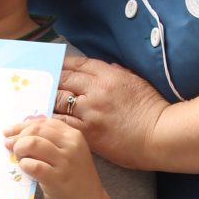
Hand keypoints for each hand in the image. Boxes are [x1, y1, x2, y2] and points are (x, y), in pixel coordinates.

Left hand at [10, 116, 103, 198]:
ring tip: (19, 158)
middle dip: (18, 137)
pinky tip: (25, 169)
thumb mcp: (67, 154)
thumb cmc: (72, 179)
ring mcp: (65, 162)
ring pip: (33, 144)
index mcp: (73, 135)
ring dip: (19, 149)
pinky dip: (25, 165)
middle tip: (10, 146)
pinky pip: (33, 166)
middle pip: (36, 130)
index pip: (44, 122)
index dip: (23, 125)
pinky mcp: (57, 179)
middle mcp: (71, 145)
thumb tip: (18, 133)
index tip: (9, 132)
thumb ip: (50, 142)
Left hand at [51, 56, 170, 169]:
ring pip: (58, 99)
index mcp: (109, 74)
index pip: (78, 63)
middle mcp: (96, 89)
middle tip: (40, 84)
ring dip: (47, 100)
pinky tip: (44, 119)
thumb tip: (104, 67)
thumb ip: (117, 72)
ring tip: (38, 101)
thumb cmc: (152, 109)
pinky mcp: (87, 131)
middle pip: (63, 79)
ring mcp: (90, 111)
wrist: (160, 135)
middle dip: (51, 81)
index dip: (62, 65)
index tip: (53, 67)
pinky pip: (61, 122)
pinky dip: (51, 119)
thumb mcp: (135, 81)